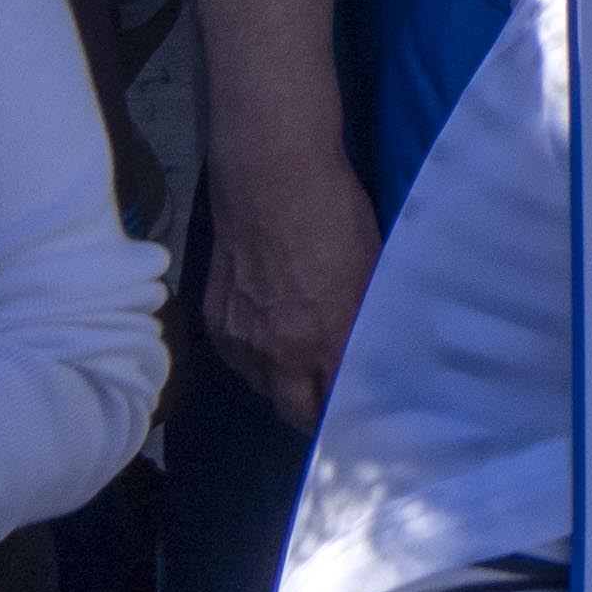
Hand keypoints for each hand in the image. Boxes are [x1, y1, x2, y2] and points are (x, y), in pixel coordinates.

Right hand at [206, 149, 380, 433]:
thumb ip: (366, 322)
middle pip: (295, 411)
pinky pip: (238, 359)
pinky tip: (275, 338)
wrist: (270, 178)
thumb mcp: (369, 271)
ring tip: (306, 365)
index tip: (364, 412)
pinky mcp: (215, 322)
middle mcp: (277, 353)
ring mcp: (240, 340)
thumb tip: (376, 355)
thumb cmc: (334, 215)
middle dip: (316, 412)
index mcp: (324, 341)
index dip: (350, 413)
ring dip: (286, 383)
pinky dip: (258, 358)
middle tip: (334, 400)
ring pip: (264, 386)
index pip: (335, 406)